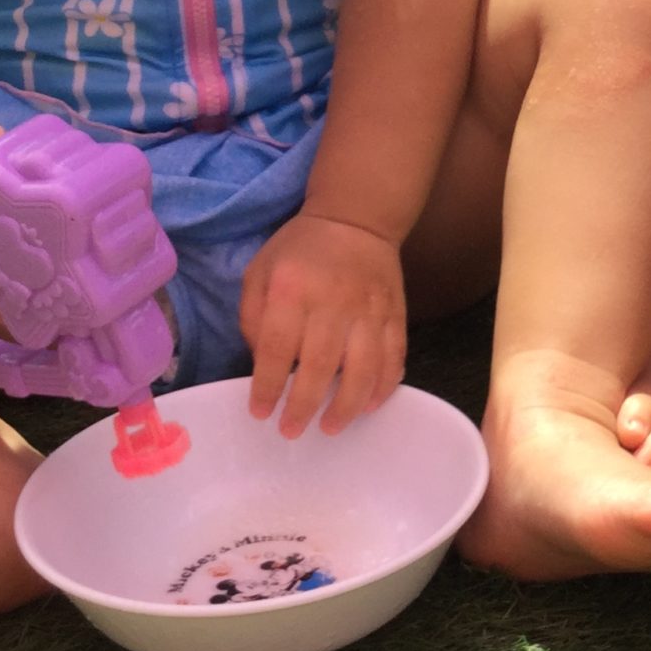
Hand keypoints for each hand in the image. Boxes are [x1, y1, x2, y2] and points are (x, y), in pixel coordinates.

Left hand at [240, 209, 407, 436]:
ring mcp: (370, 309)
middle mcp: (333, 301)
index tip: (260, 412)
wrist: (357, 219)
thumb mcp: (260, 271)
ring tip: (331, 427)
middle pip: (319, 365)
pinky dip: (384, 385)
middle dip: (304, 405)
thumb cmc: (299, 250)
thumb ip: (254, 318)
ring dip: (347, 405)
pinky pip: (394, 356)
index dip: (268, 386)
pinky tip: (371, 405)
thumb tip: (264, 365)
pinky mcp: (396, 313)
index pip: (277, 348)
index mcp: (292, 290)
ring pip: (363, 368)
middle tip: (292, 431)